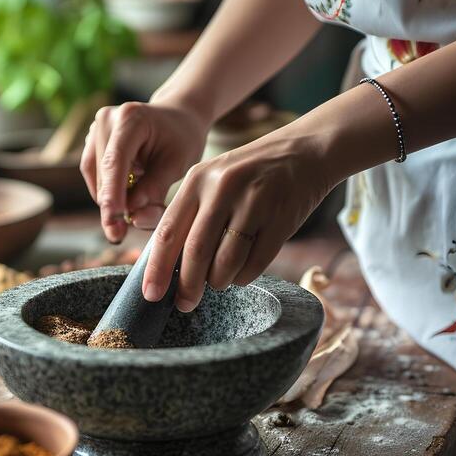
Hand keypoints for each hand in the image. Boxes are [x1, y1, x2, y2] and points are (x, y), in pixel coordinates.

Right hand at [80, 100, 207, 243]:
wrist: (178, 117)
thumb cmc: (182, 139)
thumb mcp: (178, 164)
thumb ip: (155, 190)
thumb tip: (133, 218)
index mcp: (131, 118)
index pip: (115, 162)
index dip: (113, 197)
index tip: (115, 227)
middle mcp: (106, 120)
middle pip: (104, 176)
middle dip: (118, 207)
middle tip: (139, 225)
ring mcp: (95, 130)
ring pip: (96, 181)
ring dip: (114, 201)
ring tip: (140, 204)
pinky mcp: (91, 143)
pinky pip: (95, 177)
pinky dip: (111, 192)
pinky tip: (129, 193)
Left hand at [142, 126, 332, 311]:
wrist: (305, 151)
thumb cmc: (249, 174)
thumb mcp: (213, 181)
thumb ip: (190, 215)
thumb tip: (166, 266)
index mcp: (197, 179)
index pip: (168, 232)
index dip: (156, 268)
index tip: (150, 295)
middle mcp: (223, 188)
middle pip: (196, 251)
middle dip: (187, 286)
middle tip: (184, 304)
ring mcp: (254, 202)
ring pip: (226, 262)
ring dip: (218, 281)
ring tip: (218, 282)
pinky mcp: (281, 218)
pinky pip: (256, 263)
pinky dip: (244, 276)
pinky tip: (241, 273)